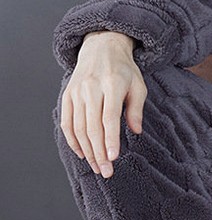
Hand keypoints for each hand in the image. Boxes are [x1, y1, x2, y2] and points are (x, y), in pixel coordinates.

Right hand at [60, 31, 145, 177]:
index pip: (109, 117)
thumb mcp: (138, 85)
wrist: (102, 48)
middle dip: (98, 152)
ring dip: (87, 150)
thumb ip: (136, 108)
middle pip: (92, 126)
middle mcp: (91, 88)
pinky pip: (66, 122)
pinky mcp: (67, 96)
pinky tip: (82, 153)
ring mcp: (76, 92)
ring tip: (97, 166)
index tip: (113, 158)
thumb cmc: (124, 70)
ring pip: (78, 127)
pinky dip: (73, 140)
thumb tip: (136, 131)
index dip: (110, 139)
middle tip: (106, 171)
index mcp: (112, 84)